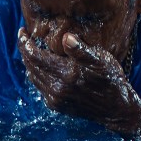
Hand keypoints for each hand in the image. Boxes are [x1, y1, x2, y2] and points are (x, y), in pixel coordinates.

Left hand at [18, 30, 140, 140]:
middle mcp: (56, 88)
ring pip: (33, 77)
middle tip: (24, 38)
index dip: (26, 43)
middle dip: (25, 51)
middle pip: (31, 66)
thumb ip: (81, 50)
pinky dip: (37, 75)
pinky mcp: (57, 105)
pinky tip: (41, 68)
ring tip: (30, 50)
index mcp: (66, 74)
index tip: (23, 31)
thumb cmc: (111, 80)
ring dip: (29, 63)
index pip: (35, 56)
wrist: (117, 110)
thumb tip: (66, 37)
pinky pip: (40, 87)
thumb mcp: (101, 61)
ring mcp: (55, 99)